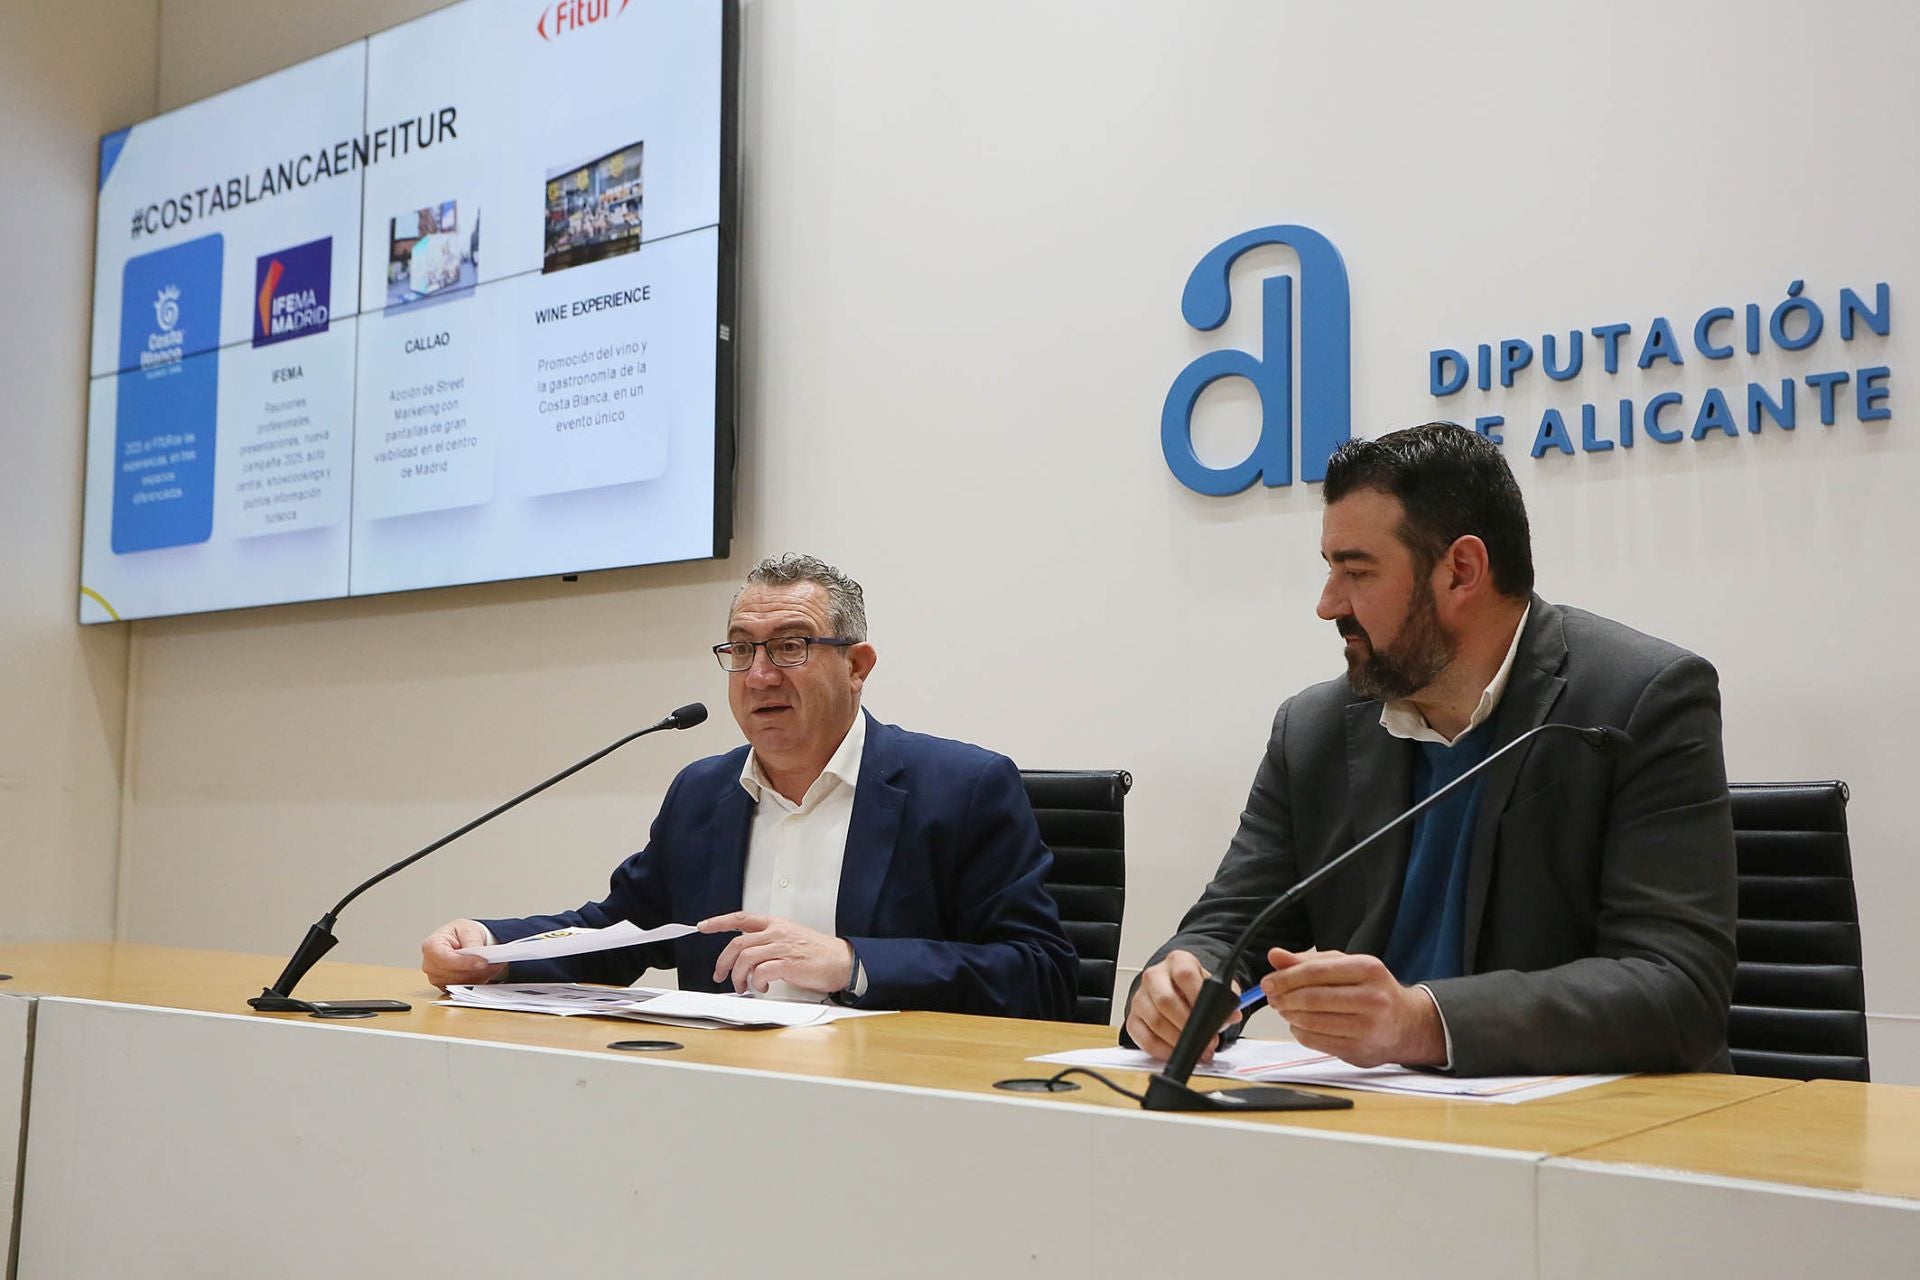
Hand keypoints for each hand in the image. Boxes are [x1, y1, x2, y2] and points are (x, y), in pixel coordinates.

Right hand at [420, 918, 504, 989]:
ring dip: (477, 976)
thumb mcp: (469, 930)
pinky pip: (462, 989)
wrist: (462, 940)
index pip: (445, 959)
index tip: (482, 962)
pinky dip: (476, 981)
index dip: (464, 963)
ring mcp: (436, 978)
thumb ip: (472, 943)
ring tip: (491, 966)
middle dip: (474, 970)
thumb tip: (477, 955)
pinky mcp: (445, 986)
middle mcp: (430, 964)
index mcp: (431, 946)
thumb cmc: (461, 933)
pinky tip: (483, 972)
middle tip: (493, 964)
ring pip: (459, 984)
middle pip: (453, 975)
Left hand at [699, 912, 853, 995]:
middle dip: (723, 962)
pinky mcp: (787, 963)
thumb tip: (747, 958)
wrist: (841, 961)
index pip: (741, 918)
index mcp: (776, 924)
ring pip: (745, 959)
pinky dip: (756, 982)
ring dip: (738, 976)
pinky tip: (762, 987)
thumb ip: (769, 942)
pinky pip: (761, 972)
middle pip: (737, 943)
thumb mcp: (791, 937)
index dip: (719, 922)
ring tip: (743, 987)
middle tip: (720, 975)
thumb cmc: (818, 953)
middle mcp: (776, 932)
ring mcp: (781, 947)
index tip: (703, 927)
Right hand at [1124, 949, 1241, 1063]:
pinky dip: (1163, 1050)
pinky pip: (1145, 1039)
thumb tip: (1233, 1015)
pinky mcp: (1133, 1019)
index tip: (1210, 1016)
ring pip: (1155, 1022)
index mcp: (1177, 961)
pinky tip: (1177, 1052)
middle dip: (1189, 1026)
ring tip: (1196, 1050)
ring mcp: (1141, 997)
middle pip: (1166, 1000)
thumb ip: (1226, 997)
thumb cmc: (1192, 988)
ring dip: (1178, 1041)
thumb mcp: (1212, 985)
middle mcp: (1155, 976)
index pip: (1184, 975)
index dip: (1197, 996)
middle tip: (1206, 1040)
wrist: (1172, 989)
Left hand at [1259, 947, 1445, 1066]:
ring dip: (1289, 1015)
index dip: (1285, 977)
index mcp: (1368, 969)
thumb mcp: (1346, 966)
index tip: (1268, 981)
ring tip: (1285, 1009)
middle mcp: (1371, 998)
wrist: (1407, 1024)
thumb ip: (1309, 961)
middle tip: (1272, 997)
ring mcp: (1367, 1027)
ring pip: (1311, 1021)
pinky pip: (1315, 1041)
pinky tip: (1300, 1025)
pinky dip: (1299, 1032)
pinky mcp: (1358, 1050)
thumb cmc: (1373, 991)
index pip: (1316, 972)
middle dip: (1284, 998)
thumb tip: (1276, 956)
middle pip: (1312, 998)